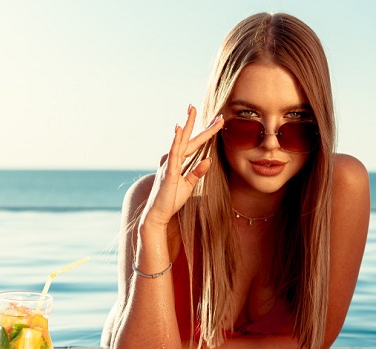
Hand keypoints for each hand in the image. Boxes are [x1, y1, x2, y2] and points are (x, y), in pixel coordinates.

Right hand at [142, 106, 223, 226]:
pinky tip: (179, 129)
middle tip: (198, 106)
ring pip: (180, 142)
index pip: (194, 144)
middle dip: (194, 122)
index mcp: (178, 163)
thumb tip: (208, 159)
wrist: (158, 214)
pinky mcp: (168, 172)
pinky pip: (173, 154)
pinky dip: (176, 141)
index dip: (205, 133)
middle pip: (188, 138)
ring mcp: (169, 165)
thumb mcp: (188, 185)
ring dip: (187, 126)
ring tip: (192, 111)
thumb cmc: (170, 201)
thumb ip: (197, 172)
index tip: (217, 121)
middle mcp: (172, 160)